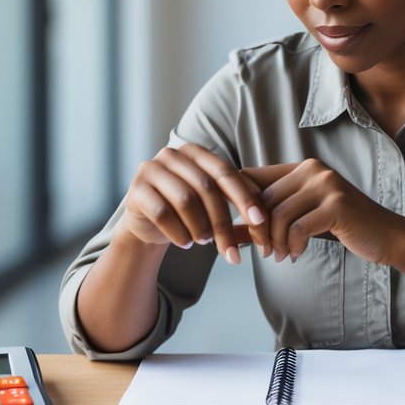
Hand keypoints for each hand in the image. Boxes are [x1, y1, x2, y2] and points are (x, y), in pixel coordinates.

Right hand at [116, 143, 270, 263]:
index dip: (244, 197)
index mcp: (196, 153)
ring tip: (205, 243)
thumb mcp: (214, 206)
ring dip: (200, 227)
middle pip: (207, 188)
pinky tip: (185, 243)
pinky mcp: (136, 190)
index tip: (260, 222)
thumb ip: (239, 209)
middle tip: (232, 251)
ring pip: (185, 200)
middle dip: (223, 222)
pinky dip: (178, 232)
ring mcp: (151, 169)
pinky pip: (162, 212)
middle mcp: (173, 155)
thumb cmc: (188, 212)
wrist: (148, 223)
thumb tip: (268, 224)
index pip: (226, 173)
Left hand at [243, 159, 404, 263]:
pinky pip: (297, 228)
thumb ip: (268, 221)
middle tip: (264, 252)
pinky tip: (297, 254)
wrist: (385, 235)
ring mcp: (326, 185)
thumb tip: (228, 233)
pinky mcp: (336, 205)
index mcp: (302, 167)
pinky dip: (293, 245)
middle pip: (263, 200)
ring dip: (275, 242)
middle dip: (257, 231)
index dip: (239, 204)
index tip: (237, 230)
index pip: (254, 178)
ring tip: (281, 256)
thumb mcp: (302, 220)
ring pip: (278, 215)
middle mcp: (313, 169)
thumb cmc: (342, 227)